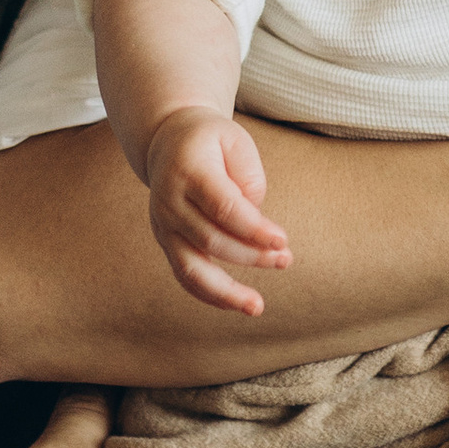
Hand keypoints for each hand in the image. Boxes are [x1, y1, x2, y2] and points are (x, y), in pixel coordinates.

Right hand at [143, 107, 292, 316]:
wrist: (167, 140)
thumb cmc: (211, 141)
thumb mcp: (236, 141)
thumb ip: (249, 179)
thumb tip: (255, 227)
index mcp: (189, 171)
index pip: (223, 207)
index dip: (254, 229)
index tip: (283, 241)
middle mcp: (169, 201)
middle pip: (211, 239)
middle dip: (252, 255)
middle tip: (286, 259)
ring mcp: (163, 225)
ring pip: (191, 269)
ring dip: (226, 291)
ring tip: (257, 307)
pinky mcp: (165, 242)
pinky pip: (185, 276)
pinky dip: (209, 294)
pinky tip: (237, 303)